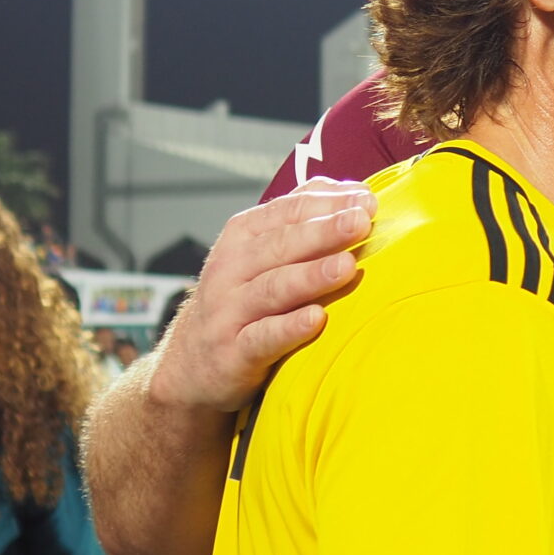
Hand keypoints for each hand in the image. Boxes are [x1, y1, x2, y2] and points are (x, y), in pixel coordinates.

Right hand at [148, 181, 371, 416]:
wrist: (187, 364)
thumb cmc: (240, 299)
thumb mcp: (258, 252)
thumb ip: (298, 221)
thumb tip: (350, 190)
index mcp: (241, 237)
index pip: (286, 212)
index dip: (326, 204)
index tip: (366, 199)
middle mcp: (231, 270)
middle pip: (281, 245)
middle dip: (323, 232)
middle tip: (361, 222)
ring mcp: (229, 312)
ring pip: (273, 288)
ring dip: (311, 276)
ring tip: (346, 266)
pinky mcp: (233, 353)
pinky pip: (262, 338)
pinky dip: (289, 328)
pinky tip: (317, 319)